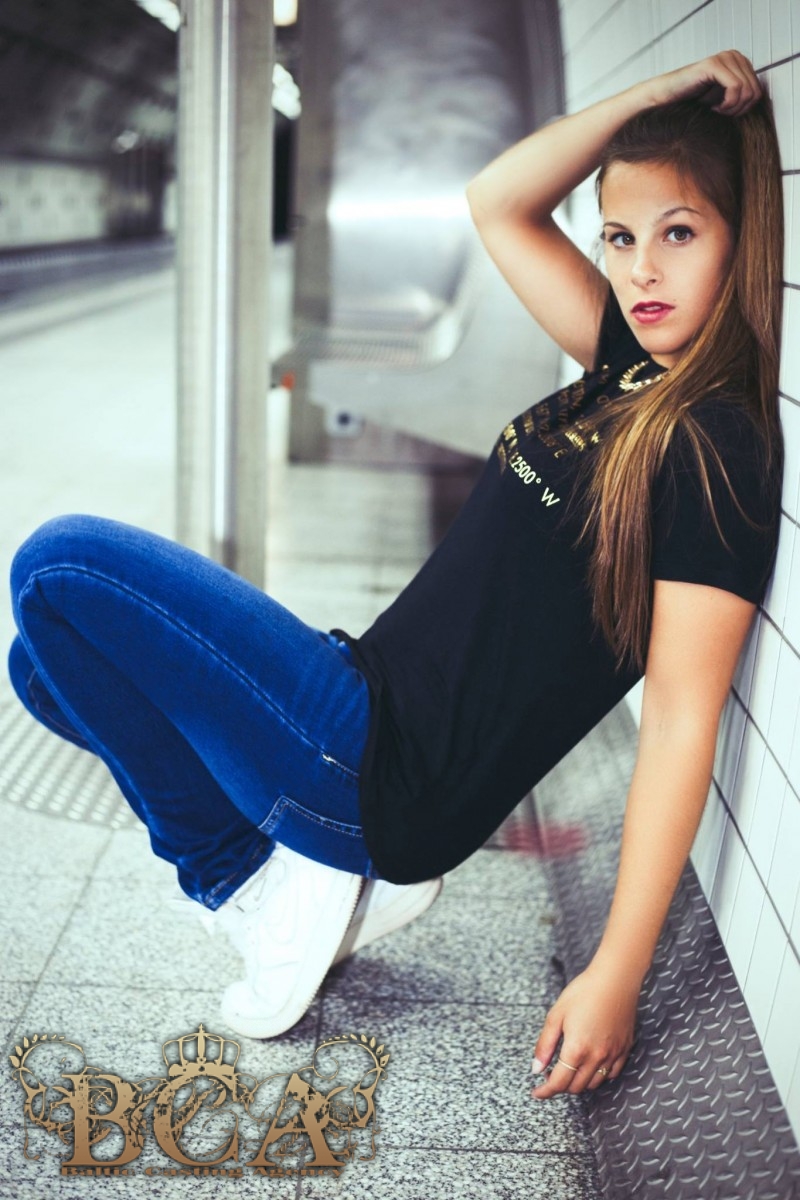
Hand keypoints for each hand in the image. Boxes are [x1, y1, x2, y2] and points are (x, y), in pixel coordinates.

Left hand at [529, 962, 638, 1098]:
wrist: (615, 979)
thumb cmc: (583, 992)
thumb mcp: (556, 1015)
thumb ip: (545, 1045)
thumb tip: (536, 1069)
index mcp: (576, 1049)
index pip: (559, 1083)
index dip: (545, 1092)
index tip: (537, 1092)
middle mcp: (596, 1057)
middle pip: (576, 1087)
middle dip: (560, 1086)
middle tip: (550, 1074)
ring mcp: (613, 1055)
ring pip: (594, 1084)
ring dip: (578, 1083)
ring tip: (568, 1068)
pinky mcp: (624, 1049)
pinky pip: (611, 1074)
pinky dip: (598, 1076)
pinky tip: (590, 1064)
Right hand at [643, 50, 761, 116]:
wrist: (665, 101)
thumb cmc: (691, 104)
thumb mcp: (723, 100)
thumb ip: (741, 96)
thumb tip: (759, 101)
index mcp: (740, 63)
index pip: (758, 91)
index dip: (743, 110)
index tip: (725, 113)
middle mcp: (735, 55)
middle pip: (755, 91)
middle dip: (738, 110)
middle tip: (719, 114)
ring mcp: (725, 57)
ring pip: (747, 90)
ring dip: (732, 108)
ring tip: (715, 111)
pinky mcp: (714, 64)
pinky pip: (736, 87)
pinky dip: (727, 104)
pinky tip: (713, 108)